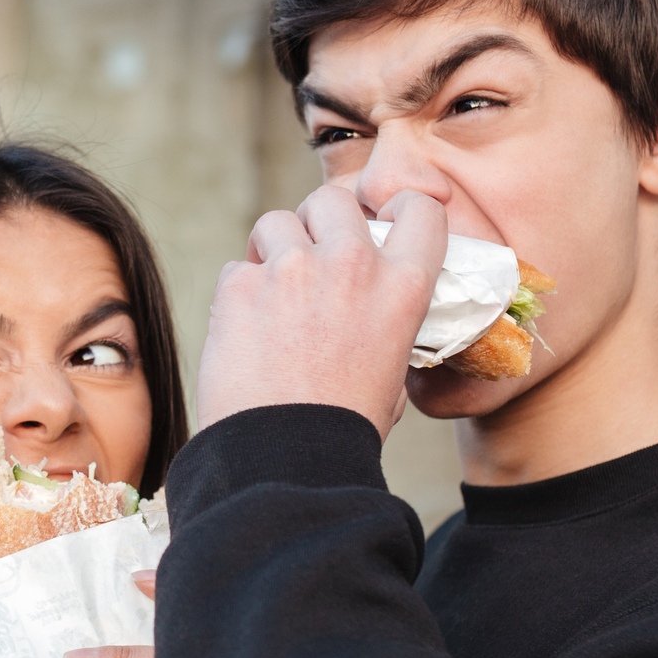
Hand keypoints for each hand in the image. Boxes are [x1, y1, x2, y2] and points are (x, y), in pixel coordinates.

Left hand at [193, 184, 448, 436]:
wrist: (284, 457)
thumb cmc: (342, 426)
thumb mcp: (391, 371)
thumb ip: (384, 323)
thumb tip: (367, 314)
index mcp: (403, 287)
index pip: (420, 208)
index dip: (398, 207)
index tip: (381, 219)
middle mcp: (352, 265)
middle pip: (332, 200)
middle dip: (318, 221)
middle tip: (309, 256)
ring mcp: (293, 269)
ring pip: (275, 223)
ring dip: (272, 250)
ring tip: (272, 295)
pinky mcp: (240, 285)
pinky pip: (237, 269)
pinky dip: (239, 294)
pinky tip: (245, 333)